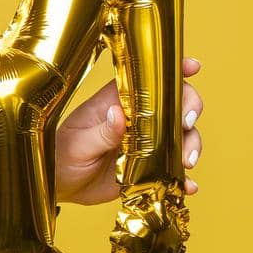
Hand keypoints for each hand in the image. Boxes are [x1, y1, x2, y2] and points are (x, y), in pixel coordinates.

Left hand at [53, 57, 203, 205]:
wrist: (60, 186)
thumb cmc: (61, 156)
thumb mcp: (76, 144)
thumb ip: (100, 132)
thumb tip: (118, 113)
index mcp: (115, 103)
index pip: (146, 80)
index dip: (171, 70)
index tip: (192, 67)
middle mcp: (136, 120)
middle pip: (174, 104)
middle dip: (190, 108)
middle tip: (186, 124)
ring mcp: (146, 143)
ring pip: (181, 135)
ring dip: (191, 144)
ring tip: (187, 161)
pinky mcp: (150, 167)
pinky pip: (174, 169)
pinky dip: (185, 177)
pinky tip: (188, 185)